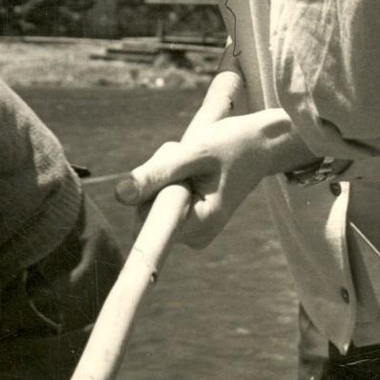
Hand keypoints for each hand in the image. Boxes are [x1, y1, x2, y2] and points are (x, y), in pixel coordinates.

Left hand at [115, 115, 276, 248]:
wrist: (261, 143)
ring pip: (154, 201)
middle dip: (157, 178)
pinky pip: (164, 198)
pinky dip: (171, 177)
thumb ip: (158, 173)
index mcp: (201, 225)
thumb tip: (119, 195)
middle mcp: (196, 235)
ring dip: (165, 175)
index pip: (148, 224)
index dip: (146, 197)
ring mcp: (193, 228)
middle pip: (147, 210)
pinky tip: (192, 166)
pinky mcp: (190, 217)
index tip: (163, 176)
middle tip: (184, 155)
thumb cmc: (232, 144)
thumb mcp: (194, 152)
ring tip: (193, 159)